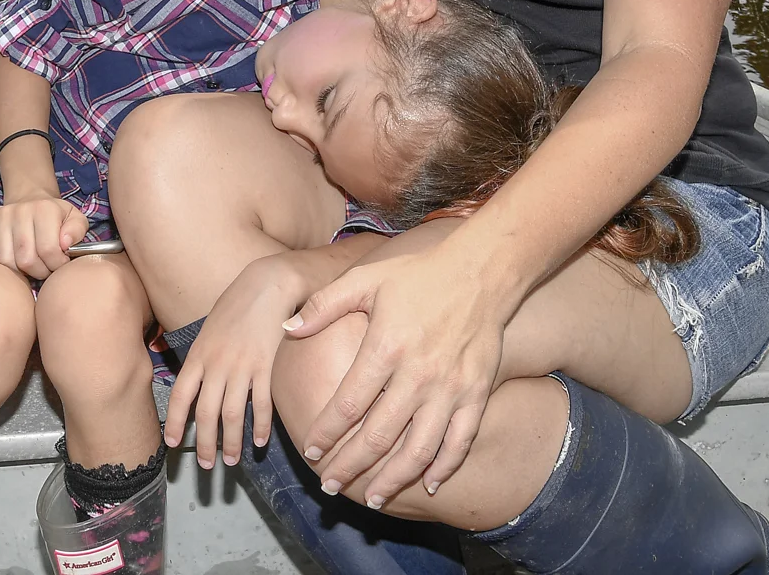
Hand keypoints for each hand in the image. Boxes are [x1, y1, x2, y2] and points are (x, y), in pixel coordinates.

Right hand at [0, 196, 88, 279]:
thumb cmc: (56, 216)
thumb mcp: (75, 219)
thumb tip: (65, 243)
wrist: (30, 200)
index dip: (56, 265)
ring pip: (7, 261)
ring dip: (22, 270)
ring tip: (33, 263)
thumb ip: (77, 231)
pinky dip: (6, 263)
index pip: (48, 250)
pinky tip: (17, 256)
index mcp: (44, 209)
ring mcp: (1, 216)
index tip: (60, 263)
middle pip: (26, 260)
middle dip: (40, 271)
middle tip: (46, 267)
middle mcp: (20, 210)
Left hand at [164, 255, 305, 467]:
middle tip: (208, 465)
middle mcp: (217, 364)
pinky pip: (261, 404)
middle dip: (205, 443)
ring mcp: (242, 367)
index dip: (175, 423)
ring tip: (231, 460)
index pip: (181, 396)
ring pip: (232, 415)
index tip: (173, 443)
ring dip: (231, 442)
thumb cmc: (238, 304)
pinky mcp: (267, 367)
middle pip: (206, 413)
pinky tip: (261, 441)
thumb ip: (203, 356)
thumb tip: (198, 380)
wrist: (267, 285)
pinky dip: (261, 426)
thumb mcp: (209, 329)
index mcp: (199, 355)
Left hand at [283, 244, 509, 506]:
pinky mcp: (477, 393)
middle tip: (331, 486)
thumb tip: (286, 330)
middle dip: (351, 466)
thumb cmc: (418, 274)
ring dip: (394, 479)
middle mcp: (418, 375)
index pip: (349, 404)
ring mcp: (451, 388)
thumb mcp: (365, 279)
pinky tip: (430, 485)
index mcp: (386, 347)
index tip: (311, 451)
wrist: (482, 269)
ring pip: (419, 449)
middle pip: (379, 436)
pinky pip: (460, 441)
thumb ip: (323, 306)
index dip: (327, 432)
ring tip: (373, 498)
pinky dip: (445, 467)